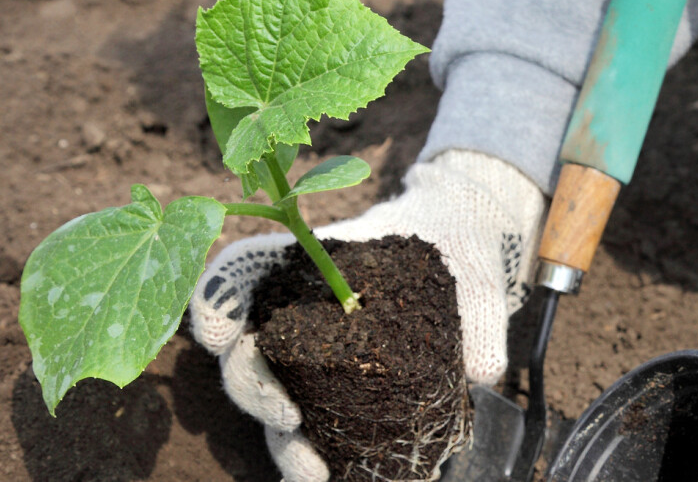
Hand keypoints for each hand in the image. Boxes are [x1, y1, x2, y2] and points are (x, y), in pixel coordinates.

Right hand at [189, 149, 545, 480]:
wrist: (464, 246)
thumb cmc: (450, 239)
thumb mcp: (460, 257)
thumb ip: (473, 309)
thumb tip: (482, 371)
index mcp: (308, 260)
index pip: (241, 272)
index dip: (216, 301)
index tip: (219, 332)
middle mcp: (296, 309)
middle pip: (245, 350)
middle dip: (252, 387)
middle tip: (286, 413)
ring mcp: (312, 354)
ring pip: (270, 399)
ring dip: (278, 437)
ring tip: (310, 467)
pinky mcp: (335, 392)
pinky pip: (308, 425)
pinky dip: (304, 455)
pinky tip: (326, 475)